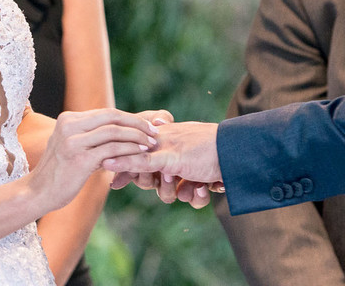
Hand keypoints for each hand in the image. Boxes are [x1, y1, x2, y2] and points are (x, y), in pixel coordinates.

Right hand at [27, 109, 157, 213]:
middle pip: (111, 116)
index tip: (148, 125)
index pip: (106, 112)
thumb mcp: (75, 147)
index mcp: (68, 118)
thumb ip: (95, 137)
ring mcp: (72, 141)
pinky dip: (129, 150)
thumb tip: (124, 131)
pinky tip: (140, 154)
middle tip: (155, 132)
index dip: (130, 117)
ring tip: (151, 144)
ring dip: (136, 136)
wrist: (38, 193)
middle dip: (137, 123)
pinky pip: (111, 149)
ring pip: (113, 131)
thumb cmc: (61, 173)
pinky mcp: (79, 158)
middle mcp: (69, 125)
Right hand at [102, 121, 221, 206]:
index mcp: (159, 145)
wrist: (238, 155)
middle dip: (162, 185)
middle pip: (153, 184)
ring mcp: (186, 171)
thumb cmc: (201, 148)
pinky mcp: (201, 182)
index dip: (132, 176)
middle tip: (171, 177)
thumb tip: (106, 162)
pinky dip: (198, 195)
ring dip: (183, 192)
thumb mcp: (165, 157)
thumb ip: (136, 163)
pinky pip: (191, 199)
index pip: (135, 165)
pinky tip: (207, 186)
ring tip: (195, 182)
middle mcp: (171, 158)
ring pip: (173, 195)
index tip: (127, 182)